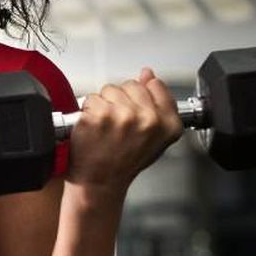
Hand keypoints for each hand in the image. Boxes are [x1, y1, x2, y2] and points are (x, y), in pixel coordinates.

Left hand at [65, 67, 185, 195]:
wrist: (100, 181)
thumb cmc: (124, 162)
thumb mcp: (153, 137)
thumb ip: (157, 104)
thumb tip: (149, 75)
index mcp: (167, 124)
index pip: (156, 85)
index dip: (142, 95)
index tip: (136, 108)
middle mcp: (148, 119)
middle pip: (131, 85)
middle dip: (121, 100)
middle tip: (117, 123)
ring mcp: (123, 116)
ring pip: (109, 90)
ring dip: (104, 104)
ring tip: (105, 127)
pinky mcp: (99, 115)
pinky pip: (91, 99)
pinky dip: (87, 111)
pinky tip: (94, 128)